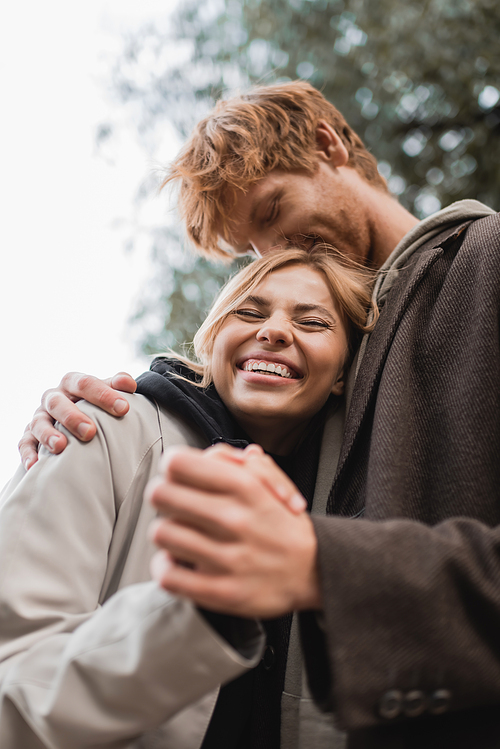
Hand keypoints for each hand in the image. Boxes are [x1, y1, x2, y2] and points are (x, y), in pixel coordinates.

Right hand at [19, 371, 136, 469]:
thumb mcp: (105, 392)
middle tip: (90, 432)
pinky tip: (35, 465)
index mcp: (72, 383)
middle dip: (73, 417)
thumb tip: (129, 384)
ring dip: (48, 434)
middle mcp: (53, 397)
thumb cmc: (95, 404)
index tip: (123, 409)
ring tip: (61, 447)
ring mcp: (40, 416)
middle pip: (58, 402)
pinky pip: (24, 443)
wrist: (76, 416)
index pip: (85, 384)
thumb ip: (116, 385)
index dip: (103, 395)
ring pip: (38, 423)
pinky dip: (29, 453)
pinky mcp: (30, 435)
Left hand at [146, 446, 320, 617]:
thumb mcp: (267, 481)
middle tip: (175, 505)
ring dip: (166, 533)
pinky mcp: (222, 591)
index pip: (178, 463)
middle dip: (163, 496)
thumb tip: (205, 456)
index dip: (172, 467)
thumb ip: (232, 461)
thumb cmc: (280, 521)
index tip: (179, 477)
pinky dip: (165, 567)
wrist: (314, 569)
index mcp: (245, 485)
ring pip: (161, 533)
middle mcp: (235, 518)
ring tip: (181, 535)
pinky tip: (179, 561)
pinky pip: (168, 575)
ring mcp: (228, 557)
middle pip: (160, 494)